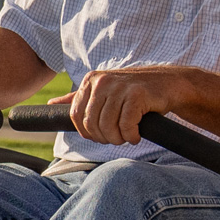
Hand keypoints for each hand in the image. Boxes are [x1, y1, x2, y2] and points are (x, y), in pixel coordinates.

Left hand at [64, 64, 191, 144]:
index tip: (101, 135)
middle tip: (118, 137)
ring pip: (108, 127)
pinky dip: (131, 136)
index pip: (75, 116)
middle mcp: (102, 81)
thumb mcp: (103, 90)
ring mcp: (119, 87)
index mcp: (90, 80)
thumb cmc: (133, 91)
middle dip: (104, 138)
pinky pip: (126, 126)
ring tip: (128, 136)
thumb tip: (52, 104)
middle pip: (91, 124)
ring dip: (119, 139)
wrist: (167, 84)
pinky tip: (137, 134)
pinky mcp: (137, 95)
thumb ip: (77, 97)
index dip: (88, 132)